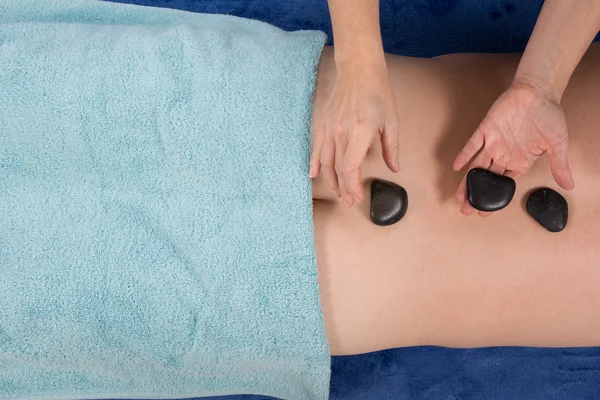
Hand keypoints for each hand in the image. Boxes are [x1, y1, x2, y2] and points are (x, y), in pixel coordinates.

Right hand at [309, 60, 399, 207]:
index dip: (353, 186)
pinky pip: (316, 147)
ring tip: (337, 193)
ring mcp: (330, 127)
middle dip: (343, 189)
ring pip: (325, 162)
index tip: (358, 197)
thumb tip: (394, 168)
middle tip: (349, 202)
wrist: (359, 70)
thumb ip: (391, 147)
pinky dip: (314, 163)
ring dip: (331, 180)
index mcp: (360, 132)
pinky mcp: (324, 123)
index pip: (350, 168)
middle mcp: (341, 132)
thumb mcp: (392, 120)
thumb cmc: (378, 93)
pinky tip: (313, 175)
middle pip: (338, 169)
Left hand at [453, 77, 574, 215]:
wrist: (539, 90)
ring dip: (468, 181)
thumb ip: (559, 164)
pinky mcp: (486, 129)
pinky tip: (457, 167)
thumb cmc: (549, 115)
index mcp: (521, 161)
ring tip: (459, 196)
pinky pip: (473, 145)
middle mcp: (505, 154)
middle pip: (488, 179)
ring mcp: (494, 143)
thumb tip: (569, 185)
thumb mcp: (558, 143)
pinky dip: (465, 155)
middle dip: (477, 195)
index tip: (485, 213)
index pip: (505, 185)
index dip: (494, 199)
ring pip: (477, 166)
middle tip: (466, 210)